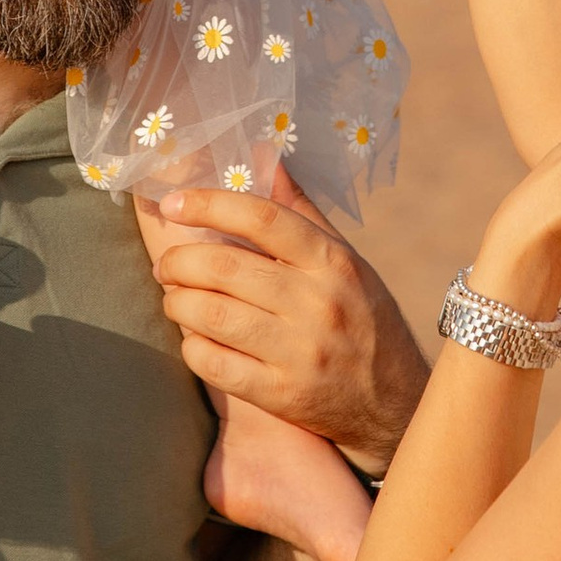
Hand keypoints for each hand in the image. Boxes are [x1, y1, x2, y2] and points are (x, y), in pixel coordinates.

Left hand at [139, 171, 428, 473]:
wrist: (393, 403)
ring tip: (176, 299)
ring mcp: (300, 352)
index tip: (174, 204)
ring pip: (212, 316)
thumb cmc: (363, 319)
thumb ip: (301, 212)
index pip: (262, 217)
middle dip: (179, 261)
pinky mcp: (282, 394)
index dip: (209, 204)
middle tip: (168, 265)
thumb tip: (263, 157)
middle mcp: (318, 302)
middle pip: (225, 268)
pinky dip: (193, 348)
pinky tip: (196, 339)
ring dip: (178, 303)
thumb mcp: (346, 261)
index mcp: (332, 261)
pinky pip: (215, 364)